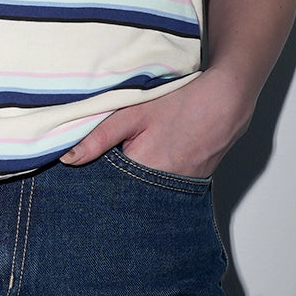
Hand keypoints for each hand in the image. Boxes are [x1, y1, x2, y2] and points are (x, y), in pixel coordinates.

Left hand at [59, 67, 253, 176]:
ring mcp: (180, 189)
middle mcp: (164, 187)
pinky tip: (152, 162)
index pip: (107, 188)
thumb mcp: (134, 113)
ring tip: (133, 159)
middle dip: (111, 185)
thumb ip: (99, 136)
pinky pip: (163, 189)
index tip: (81, 177)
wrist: (227, 101)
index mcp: (144, 169)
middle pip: (126, 194)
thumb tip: (68, 158)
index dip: (93, 180)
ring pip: (144, 192)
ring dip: (133, 182)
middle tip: (107, 166)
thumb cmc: (181, 103)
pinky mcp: (191, 185)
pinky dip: (152, 179)